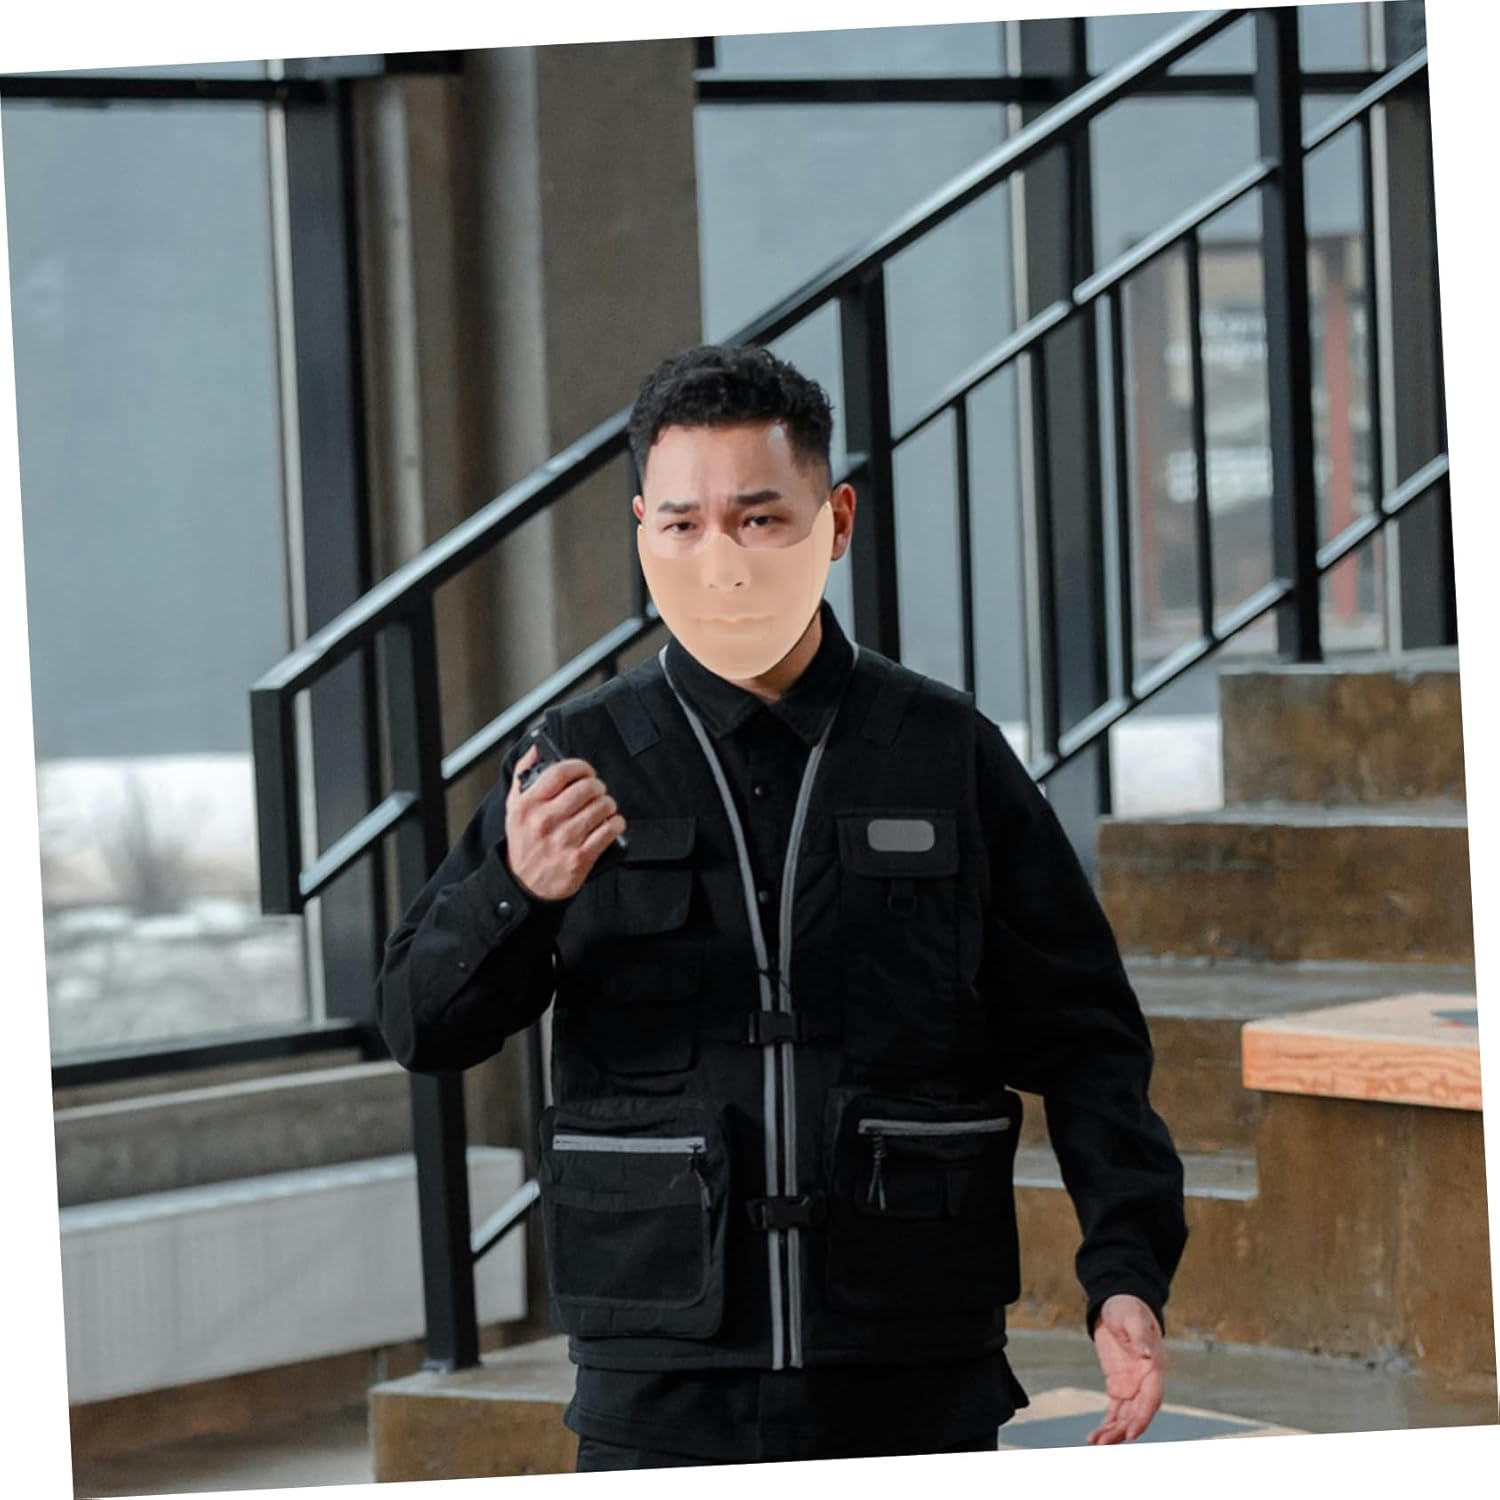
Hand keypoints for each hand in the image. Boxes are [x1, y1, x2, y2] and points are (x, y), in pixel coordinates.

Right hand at [504, 742, 626, 901]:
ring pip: (602, 807)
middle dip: (597, 786)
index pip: (561, 772)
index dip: (580, 766)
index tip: (585, 771)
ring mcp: (565, 840)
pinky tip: (612, 823)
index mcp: (529, 805)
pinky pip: (610, 831)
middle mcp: (546, 820)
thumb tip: (537, 748)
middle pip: (587, 787)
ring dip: (608, 805)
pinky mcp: (581, 857)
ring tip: (603, 808)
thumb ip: (523, 774)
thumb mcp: (514, 808)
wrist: (524, 885)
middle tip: (597, 791)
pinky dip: (617, 824)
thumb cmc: (523, 844)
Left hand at [1085, 1294, 1165, 1443]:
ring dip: (1113, 1431)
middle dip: (1123, 1429)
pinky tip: (1096, 1436)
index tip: (1131, 1433)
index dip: (1143, 1417)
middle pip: (1138, 1412)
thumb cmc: (1128, 1308)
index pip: (1152, 1398)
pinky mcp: (1119, 1385)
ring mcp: (1133, 1385)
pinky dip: (1107, 1423)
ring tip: (1095, 1443)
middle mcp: (1146, 1381)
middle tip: (1105, 1443)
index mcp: (1154, 1366)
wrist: (1116, 1303)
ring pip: (1125, 1415)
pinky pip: (1115, 1410)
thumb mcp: (1132, 1318)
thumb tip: (1147, 1354)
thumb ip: (1140, 1336)